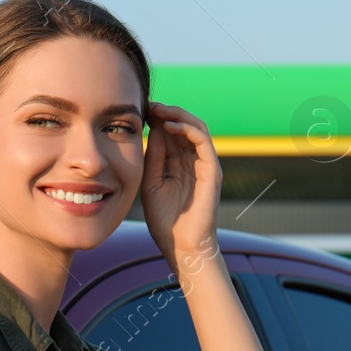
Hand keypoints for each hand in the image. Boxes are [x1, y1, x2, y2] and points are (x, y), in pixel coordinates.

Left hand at [141, 102, 221, 276]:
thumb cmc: (165, 221)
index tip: (138, 111)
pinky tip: (167, 126)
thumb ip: (153, 157)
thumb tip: (151, 129)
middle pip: (183, 125)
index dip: (156, 119)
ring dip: (176, 115)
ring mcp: (204, 165)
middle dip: (165, 112)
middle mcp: (194, 161)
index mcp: (179, 164)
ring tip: (157, 110)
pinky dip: (187, 129)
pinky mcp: (212, 170)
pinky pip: (203, 141)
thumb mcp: (151, 182)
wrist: (181, 246)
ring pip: (195, 127)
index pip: (170, 133)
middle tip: (146, 104)